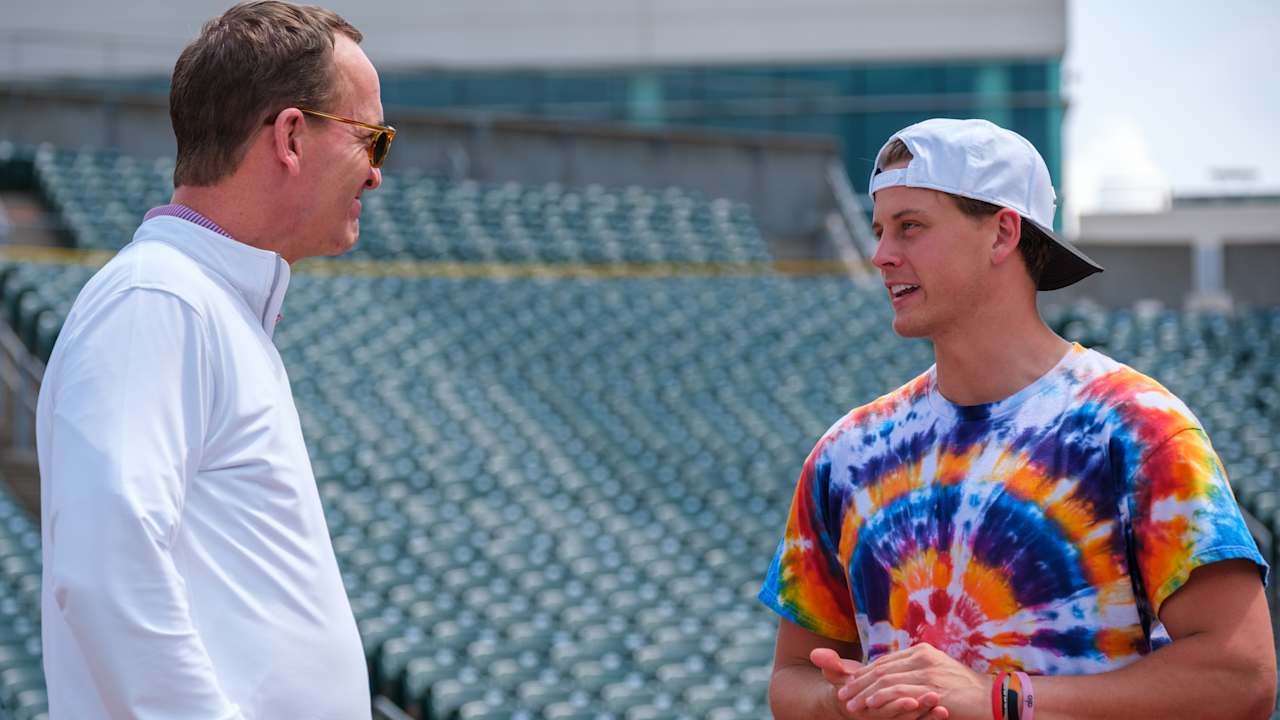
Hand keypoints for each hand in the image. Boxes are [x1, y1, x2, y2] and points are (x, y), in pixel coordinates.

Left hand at [836, 644, 985, 719]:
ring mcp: (927, 672)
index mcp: (921, 651)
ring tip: (851, 704)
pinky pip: (900, 691)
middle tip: (843, 695)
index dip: (864, 673)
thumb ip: (916, 672)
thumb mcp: (937, 673)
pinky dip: (882, 697)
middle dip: (859, 683)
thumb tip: (893, 677)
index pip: (885, 662)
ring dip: (865, 693)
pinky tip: (871, 704)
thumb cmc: (964, 689)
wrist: (992, 698)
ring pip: (886, 680)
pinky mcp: (932, 688)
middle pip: (881, 669)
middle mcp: (922, 657)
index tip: (849, 684)